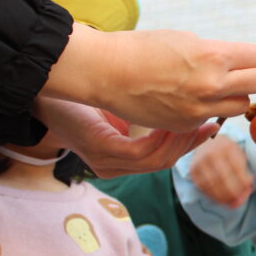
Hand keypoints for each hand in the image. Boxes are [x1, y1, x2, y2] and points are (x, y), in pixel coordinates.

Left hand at [34, 98, 216, 176]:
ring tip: (195, 121)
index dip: (188, 144)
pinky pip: (141, 152)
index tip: (210, 126)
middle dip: (190, 144)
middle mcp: (112, 167)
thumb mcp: (117, 106)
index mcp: (117, 158)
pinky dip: (160, 139)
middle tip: (212, 124)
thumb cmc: (78, 96)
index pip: (162, 158)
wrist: (43, 88)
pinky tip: (172, 122)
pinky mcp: (102, 152)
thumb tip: (178, 101)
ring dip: (180, 141)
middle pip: (164, 162)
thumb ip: (142, 112)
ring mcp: (106, 162)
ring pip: (156, 160)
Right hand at [43, 24, 255, 131]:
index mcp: (214, 57)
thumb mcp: (188, 40)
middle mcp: (211, 85)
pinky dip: (210, 109)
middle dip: (255, 76)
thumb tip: (243, 61)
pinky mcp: (186, 125)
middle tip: (243, 72)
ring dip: (235, 96)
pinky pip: (213, 118)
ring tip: (218, 86)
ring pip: (241, 106)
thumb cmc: (145, 48)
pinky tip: (191, 97)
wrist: (107, 71)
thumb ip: (219, 54)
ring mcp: (200, 109)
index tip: (254, 56)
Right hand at [188, 135, 254, 208]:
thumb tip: (248, 188)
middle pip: (223, 178)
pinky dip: (214, 197)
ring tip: (233, 203)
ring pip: (212, 185)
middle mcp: (212, 153)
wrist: (207, 142)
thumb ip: (244, 170)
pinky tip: (222, 200)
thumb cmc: (227, 151)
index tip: (250, 188)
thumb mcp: (238, 154)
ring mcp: (200, 162)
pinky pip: (203, 188)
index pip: (236, 168)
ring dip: (224, 198)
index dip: (243, 181)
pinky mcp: (193, 171)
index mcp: (227, 147)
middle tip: (241, 200)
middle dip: (234, 192)